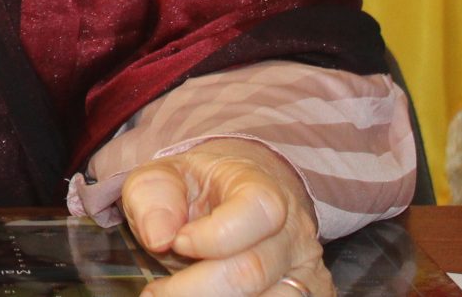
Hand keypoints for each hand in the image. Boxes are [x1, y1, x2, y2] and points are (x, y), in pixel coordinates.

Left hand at [120, 138, 330, 296]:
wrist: (228, 200)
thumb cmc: (194, 191)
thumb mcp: (164, 177)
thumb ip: (153, 197)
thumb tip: (158, 237)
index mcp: (263, 187)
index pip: (259, 211)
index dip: (214, 236)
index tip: (175, 242)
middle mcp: (294, 231)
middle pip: (254, 271)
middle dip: (196, 288)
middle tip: (157, 292)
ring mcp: (304, 270)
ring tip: (176, 295)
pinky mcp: (308, 296)